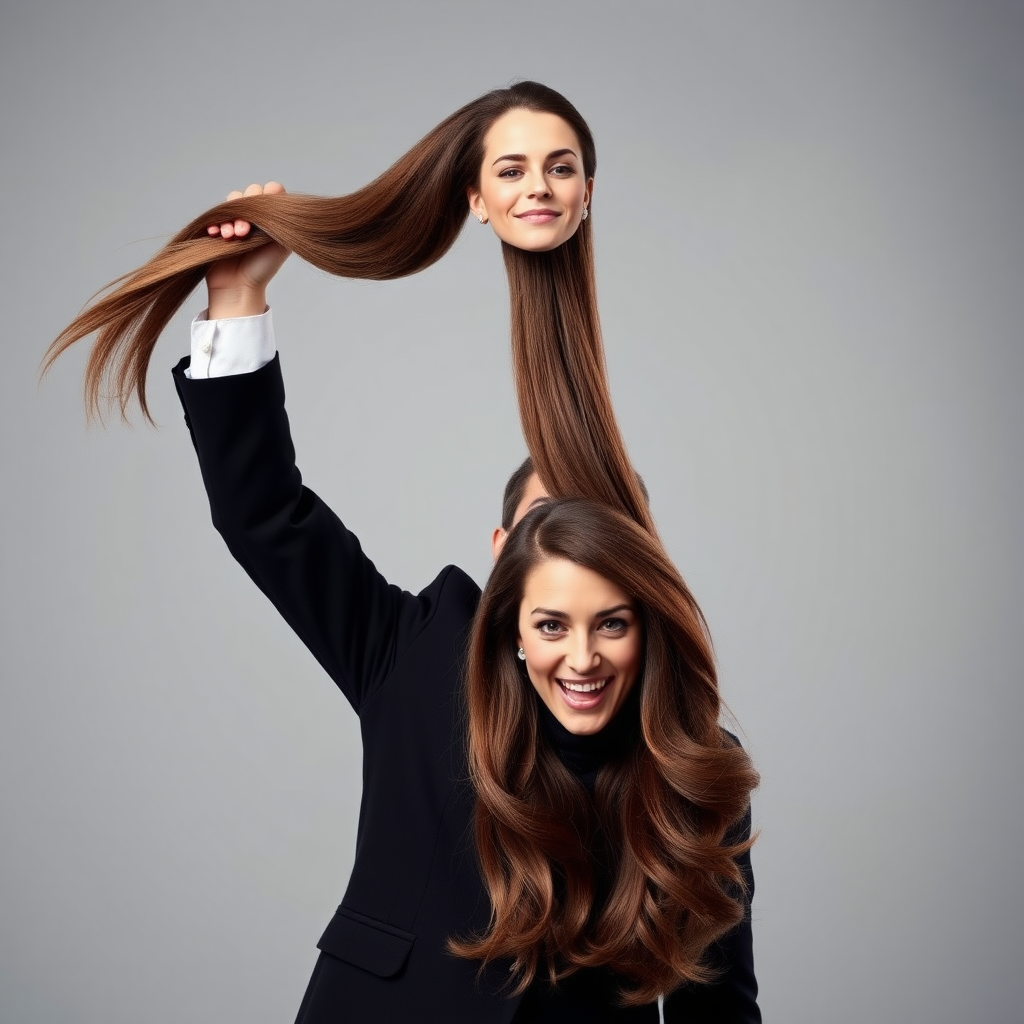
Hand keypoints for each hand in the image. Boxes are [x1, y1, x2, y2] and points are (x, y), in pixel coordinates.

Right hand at [205, 182, 289, 317]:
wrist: (240, 287)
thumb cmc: (263, 269)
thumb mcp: (280, 243)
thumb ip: (280, 219)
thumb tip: (276, 191)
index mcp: (274, 219)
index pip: (272, 191)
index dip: (267, 195)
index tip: (262, 210)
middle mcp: (258, 216)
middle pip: (252, 191)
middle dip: (247, 208)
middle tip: (243, 231)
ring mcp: (238, 219)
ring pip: (233, 200)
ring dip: (230, 216)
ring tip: (230, 237)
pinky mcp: (221, 226)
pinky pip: (216, 213)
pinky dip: (216, 222)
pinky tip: (216, 235)